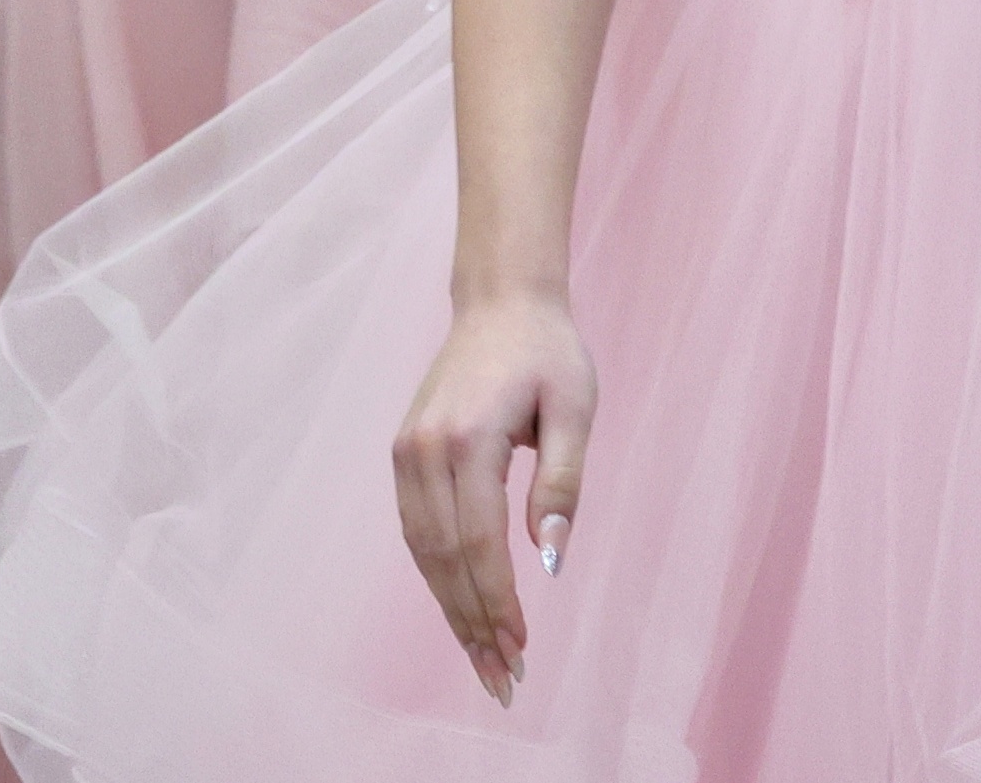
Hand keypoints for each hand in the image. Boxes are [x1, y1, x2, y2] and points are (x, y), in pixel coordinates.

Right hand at [392, 288, 596, 706]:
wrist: (500, 301)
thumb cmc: (548, 354)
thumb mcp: (576, 409)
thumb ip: (563, 483)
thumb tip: (549, 559)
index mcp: (469, 438)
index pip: (479, 541)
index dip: (498, 602)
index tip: (521, 649)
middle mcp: (425, 449)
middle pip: (445, 557)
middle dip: (473, 623)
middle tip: (504, 679)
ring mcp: (407, 452)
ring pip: (423, 551)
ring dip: (451, 609)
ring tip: (483, 660)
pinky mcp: (404, 453)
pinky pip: (415, 530)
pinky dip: (436, 575)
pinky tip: (461, 609)